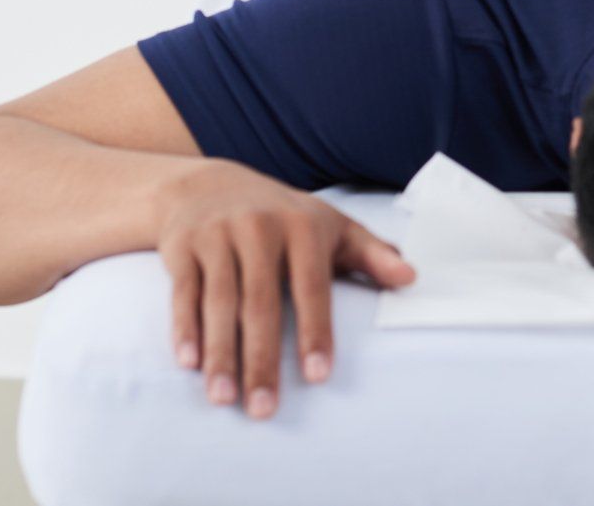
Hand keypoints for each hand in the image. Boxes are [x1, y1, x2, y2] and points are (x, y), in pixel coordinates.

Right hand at [154, 160, 414, 418]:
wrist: (210, 185)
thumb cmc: (284, 216)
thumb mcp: (332, 226)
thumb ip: (371, 254)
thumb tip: (411, 277)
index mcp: (302, 226)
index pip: (312, 286)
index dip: (315, 331)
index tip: (317, 376)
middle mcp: (259, 228)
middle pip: (260, 303)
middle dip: (261, 358)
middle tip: (264, 408)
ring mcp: (218, 236)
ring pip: (219, 302)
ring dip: (221, 354)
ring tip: (224, 398)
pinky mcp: (183, 246)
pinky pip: (184, 293)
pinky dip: (185, 328)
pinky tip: (189, 364)